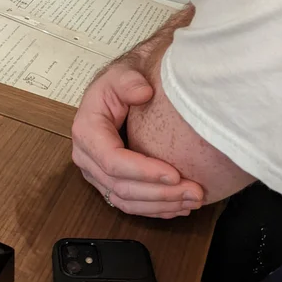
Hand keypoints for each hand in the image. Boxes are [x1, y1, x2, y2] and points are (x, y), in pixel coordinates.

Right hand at [72, 63, 203, 217]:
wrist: (123, 87)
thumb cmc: (123, 81)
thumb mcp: (122, 72)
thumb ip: (129, 80)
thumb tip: (142, 93)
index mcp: (86, 131)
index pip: (112, 160)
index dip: (143, 171)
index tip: (174, 173)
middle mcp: (87, 156)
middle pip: (120, 186)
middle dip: (159, 193)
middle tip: (194, 191)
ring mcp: (97, 172)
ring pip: (126, 201)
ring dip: (161, 205)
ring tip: (193, 200)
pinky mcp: (110, 181)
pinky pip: (130, 204)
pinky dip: (155, 209)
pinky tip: (180, 206)